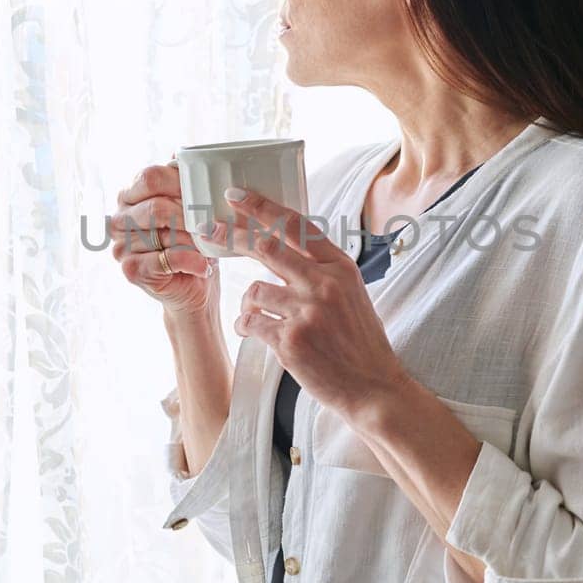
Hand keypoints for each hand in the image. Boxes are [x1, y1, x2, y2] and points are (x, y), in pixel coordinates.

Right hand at [110, 157, 218, 316]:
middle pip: (156, 207)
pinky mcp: (131, 270)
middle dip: (190, 215)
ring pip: (163, 234)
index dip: (180, 182)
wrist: (194, 286)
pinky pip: (167, 259)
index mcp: (130, 195)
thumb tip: (181, 153)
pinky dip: (192, 261)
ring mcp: (121, 245)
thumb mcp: (192, 206)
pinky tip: (205, 265)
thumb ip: (183, 180)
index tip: (205, 191)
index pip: (150, 177)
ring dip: (193, 240)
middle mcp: (119, 218)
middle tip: (213, 223)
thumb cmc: (194, 241)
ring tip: (210, 244)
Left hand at [203, 187, 412, 420]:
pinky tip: (253, 331)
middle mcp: (323, 284)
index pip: (296, 225)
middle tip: (209, 231)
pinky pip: (250, 322)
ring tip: (258, 315)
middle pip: (266, 246)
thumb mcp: (351, 292)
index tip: (235, 196)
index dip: (261, 207)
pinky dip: (246, 325)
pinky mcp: (290, 341)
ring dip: (248, 302)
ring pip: (254, 290)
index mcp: (340, 267)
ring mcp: (306, 312)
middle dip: (232, 236)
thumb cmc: (360, 340)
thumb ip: (321, 269)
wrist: (373, 386)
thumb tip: (284, 246)